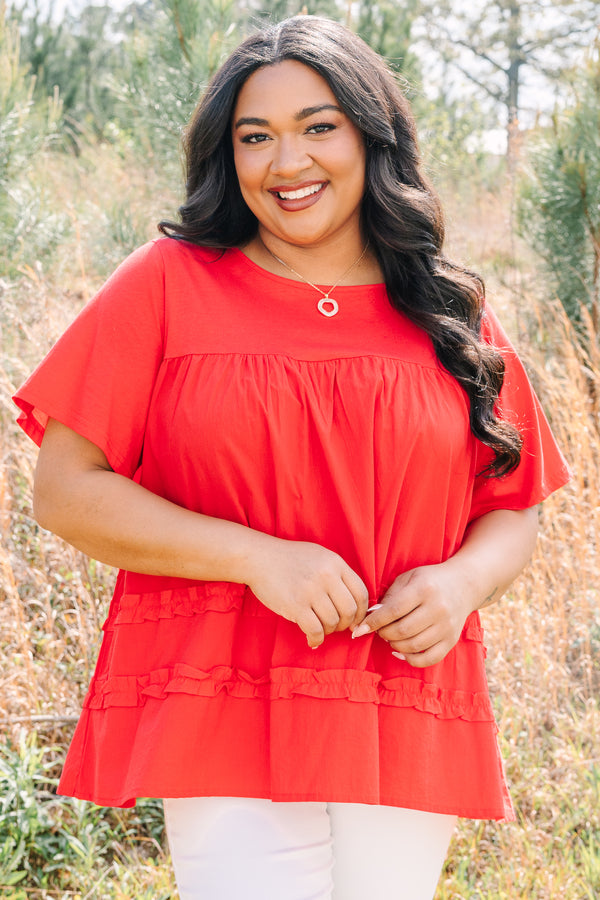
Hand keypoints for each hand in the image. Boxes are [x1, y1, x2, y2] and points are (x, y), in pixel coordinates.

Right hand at [246, 537, 369, 647]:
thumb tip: (355, 604)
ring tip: (320, 629)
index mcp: (335, 563)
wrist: (258, 558)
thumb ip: (337, 575)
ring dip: (329, 631)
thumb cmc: (289, 559)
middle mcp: (326, 576)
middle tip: (336, 627)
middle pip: (350, 611)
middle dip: (346, 624)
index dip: (362, 612)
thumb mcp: (319, 556)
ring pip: (333, 622)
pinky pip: (315, 630)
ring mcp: (311, 591)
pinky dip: (316, 639)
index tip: (355, 620)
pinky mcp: (295, 605)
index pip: (361, 593)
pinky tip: (312, 640)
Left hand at [351, 562, 476, 666]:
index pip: (393, 610)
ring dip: (394, 645)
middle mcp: (438, 608)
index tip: (359, 629)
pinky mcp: (452, 640)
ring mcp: (447, 626)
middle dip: (383, 633)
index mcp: (424, 589)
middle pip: (402, 631)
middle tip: (379, 629)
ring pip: (413, 646)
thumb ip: (390, 596)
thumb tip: (371, 616)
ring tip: (389, 637)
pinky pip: (429, 658)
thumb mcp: (409, 578)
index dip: (373, 622)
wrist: (464, 584)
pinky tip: (401, 651)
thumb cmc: (430, 580)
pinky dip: (411, 659)